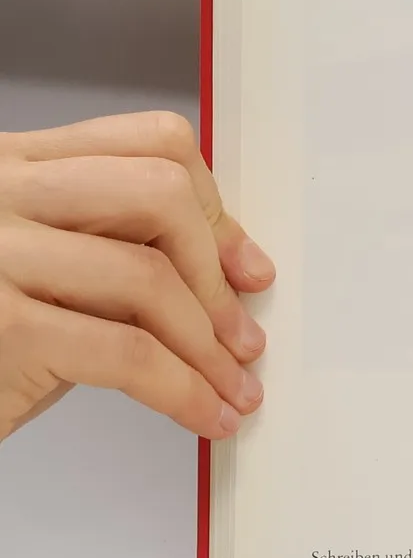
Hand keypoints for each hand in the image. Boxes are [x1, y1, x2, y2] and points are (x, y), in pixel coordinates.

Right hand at [0, 111, 273, 444]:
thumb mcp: (52, 274)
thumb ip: (118, 248)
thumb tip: (234, 271)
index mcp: (14, 164)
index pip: (149, 144)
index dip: (215, 209)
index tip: (244, 268)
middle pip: (159, 193)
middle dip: (214, 273)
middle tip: (240, 335)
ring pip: (149, 276)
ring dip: (209, 346)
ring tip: (234, 387)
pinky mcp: (2, 327)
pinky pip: (128, 354)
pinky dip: (184, 390)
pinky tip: (206, 413)